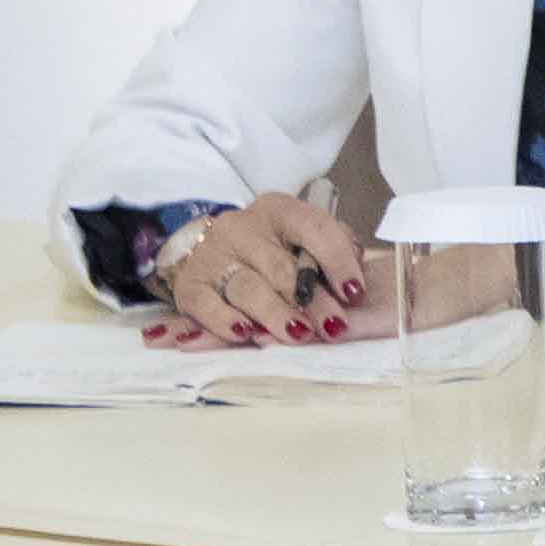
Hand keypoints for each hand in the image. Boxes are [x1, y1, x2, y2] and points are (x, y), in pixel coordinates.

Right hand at [151, 193, 367, 343]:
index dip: (338, 261)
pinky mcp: (188, 285)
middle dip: (313, 301)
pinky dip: (224, 320)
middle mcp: (241, 229)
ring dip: (275, 314)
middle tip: (334, 327)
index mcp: (278, 211)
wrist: (210, 251)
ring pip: (247, 287)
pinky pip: (206, 304)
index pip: (314, 229)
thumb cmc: (273, 249)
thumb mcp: (305, 239)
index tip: (355, 293)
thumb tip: (353, 286)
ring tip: (299, 334)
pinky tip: (243, 333)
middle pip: (282, 267)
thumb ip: (334, 252)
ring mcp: (211, 256)